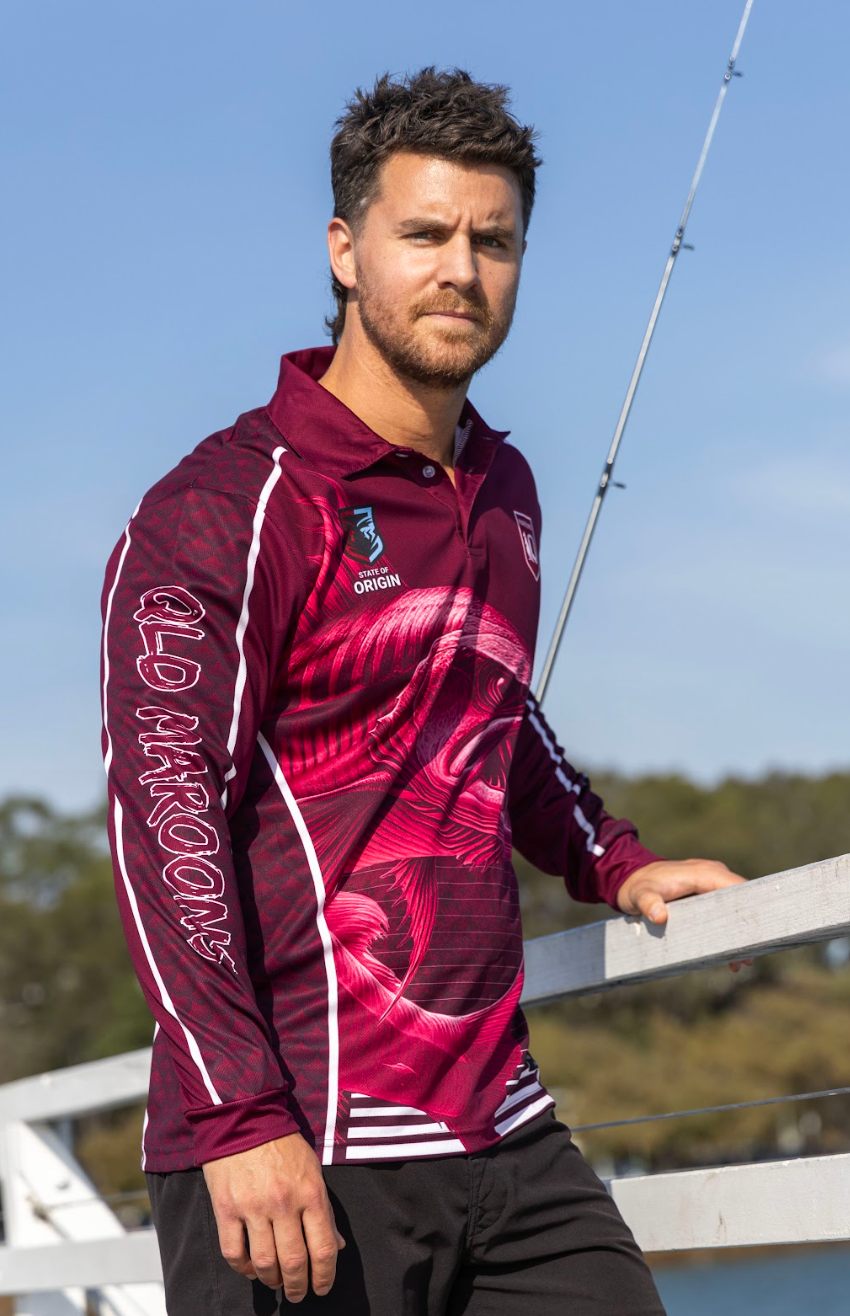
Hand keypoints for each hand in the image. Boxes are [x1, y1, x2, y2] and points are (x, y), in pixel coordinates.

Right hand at [202, 1132, 344, 1301]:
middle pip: (294, 1263)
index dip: (325, 1277)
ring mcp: (253, 1207)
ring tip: (275, 1283)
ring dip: (272, 1281)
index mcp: (310, 1193)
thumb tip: (337, 1246)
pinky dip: (243, 1269)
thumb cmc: (283, 1145)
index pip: (323, 1249)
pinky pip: (234, 1252)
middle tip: (298, 1293)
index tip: (322, 1288)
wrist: (244, 1117)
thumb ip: (324, 1211)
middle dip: (298, 1287)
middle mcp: (283, 1203)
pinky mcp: (226, 1208)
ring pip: (264, 1263)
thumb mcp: (313, 1171)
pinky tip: (251, 1269)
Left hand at [615, 858, 751, 970]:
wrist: (630, 877)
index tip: (755, 935)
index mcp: (704, 873)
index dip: (750, 909)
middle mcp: (713, 874)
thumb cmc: (636, 886)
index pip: (738, 888)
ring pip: (735, 907)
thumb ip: (648, 902)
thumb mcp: (638, 894)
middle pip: (741, 901)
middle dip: (746, 928)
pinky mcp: (706, 893)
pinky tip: (729, 955)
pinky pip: (724, 910)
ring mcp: (711, 884)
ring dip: (738, 933)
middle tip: (747, 958)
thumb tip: (660, 916)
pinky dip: (728, 930)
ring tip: (742, 962)